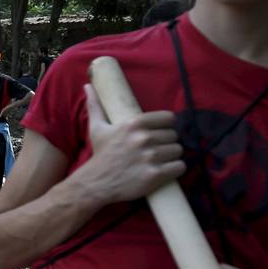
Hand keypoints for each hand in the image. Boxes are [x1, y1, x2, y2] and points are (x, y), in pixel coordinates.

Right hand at [73, 84, 184, 204]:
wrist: (97, 182)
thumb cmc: (101, 154)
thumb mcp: (97, 128)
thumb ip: (95, 106)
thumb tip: (87, 86)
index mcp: (134, 124)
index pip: (168, 118)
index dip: (167, 126)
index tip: (161, 133)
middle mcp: (144, 138)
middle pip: (174, 136)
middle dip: (168, 142)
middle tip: (159, 149)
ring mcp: (150, 157)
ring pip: (178, 151)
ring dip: (172, 156)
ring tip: (162, 160)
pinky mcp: (155, 175)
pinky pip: (179, 167)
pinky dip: (176, 169)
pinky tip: (167, 170)